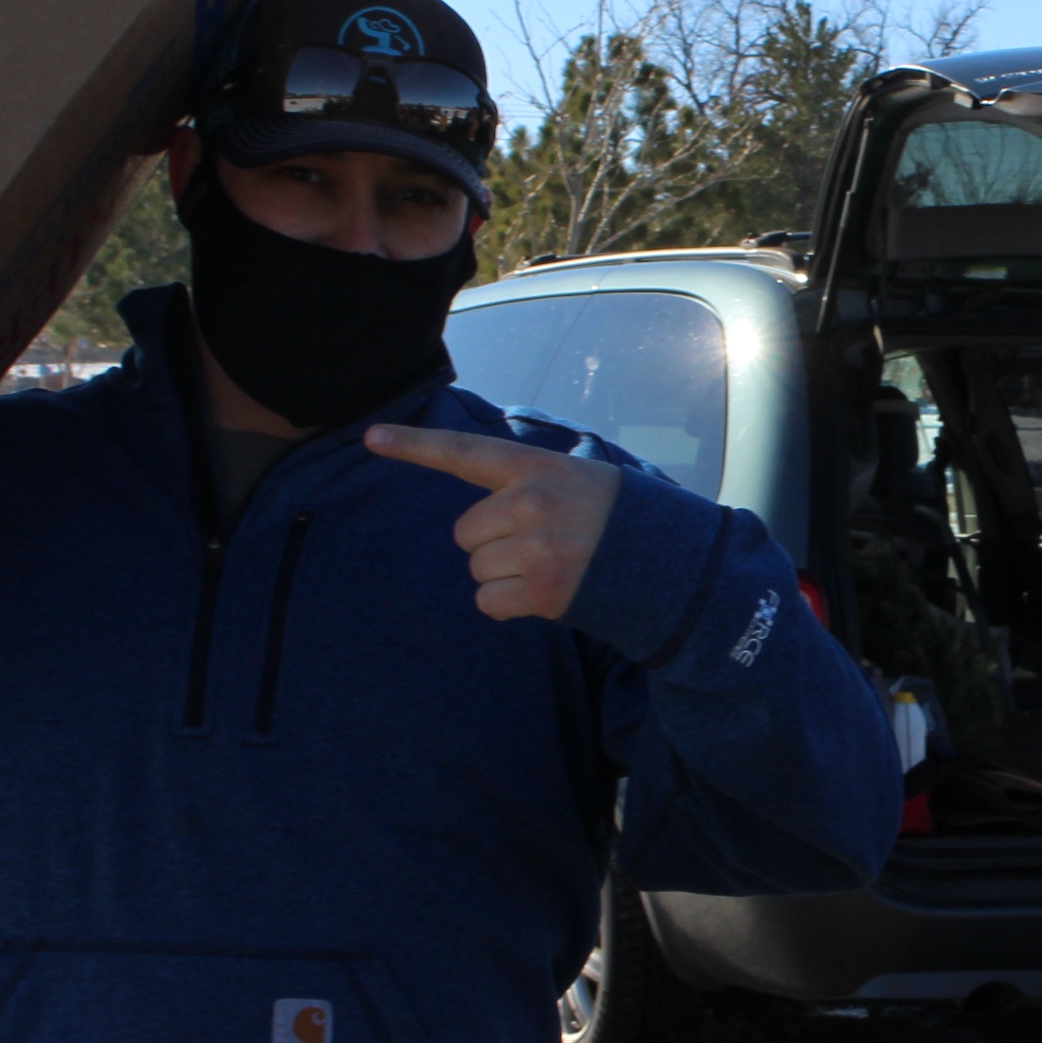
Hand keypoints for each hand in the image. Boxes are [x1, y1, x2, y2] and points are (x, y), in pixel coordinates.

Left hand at [363, 425, 623, 621]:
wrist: (670, 564)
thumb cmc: (616, 519)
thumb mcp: (577, 479)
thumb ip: (526, 485)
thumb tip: (477, 521)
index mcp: (537, 468)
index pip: (465, 453)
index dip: (415, 445)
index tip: (371, 437)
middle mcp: (530, 503)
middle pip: (465, 532)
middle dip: (492, 543)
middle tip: (541, 544)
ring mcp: (535, 548)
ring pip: (477, 568)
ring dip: (504, 576)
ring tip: (552, 567)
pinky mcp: (540, 591)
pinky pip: (488, 601)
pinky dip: (508, 605)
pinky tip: (544, 593)